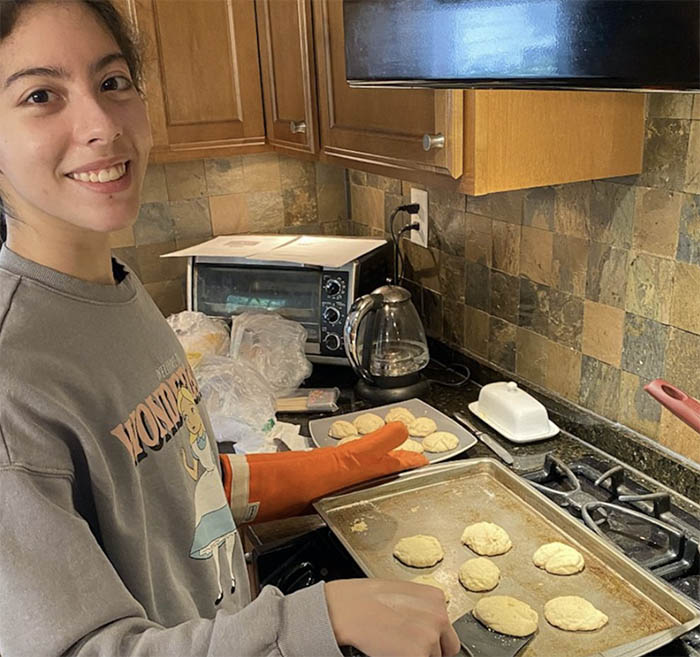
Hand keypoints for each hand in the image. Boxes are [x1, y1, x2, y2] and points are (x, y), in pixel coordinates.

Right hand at [325, 579, 459, 656]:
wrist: (349, 608)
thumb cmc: (367, 599)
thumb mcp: (403, 593)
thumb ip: (422, 608)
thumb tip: (429, 625)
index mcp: (436, 598)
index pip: (447, 628)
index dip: (434, 637)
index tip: (420, 639)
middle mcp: (439, 617)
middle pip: (447, 647)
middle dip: (431, 649)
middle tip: (408, 646)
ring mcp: (430, 637)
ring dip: (418, 654)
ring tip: (395, 644)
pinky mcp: (418, 654)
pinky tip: (392, 651)